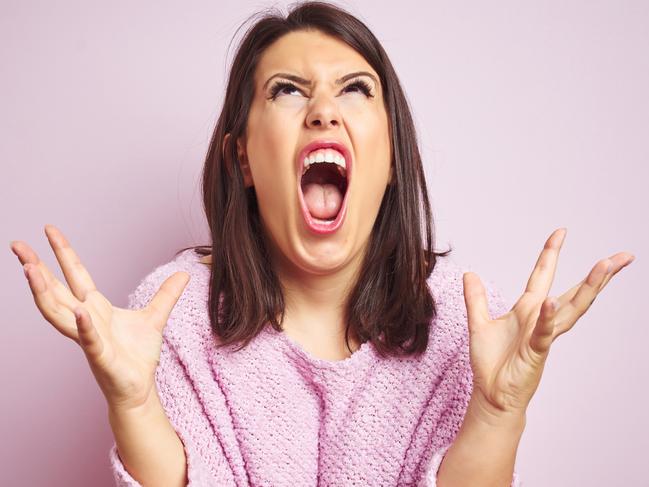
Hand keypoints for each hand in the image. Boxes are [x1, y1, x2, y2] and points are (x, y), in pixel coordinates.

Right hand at [11, 225, 189, 411]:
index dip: (63, 252)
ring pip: (59, 313)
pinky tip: (80, 311)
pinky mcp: (101, 357)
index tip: (49, 230)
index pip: (75, 274)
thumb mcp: (156, 317)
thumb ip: (167, 294)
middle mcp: (86, 320)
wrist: (139, 389)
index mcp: (96, 307)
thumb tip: (184, 273)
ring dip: (43, 292)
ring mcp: (89, 338)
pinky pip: (89, 339)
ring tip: (30, 270)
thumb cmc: (138, 356)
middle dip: (35, 267)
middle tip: (17, 245)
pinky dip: (84, 326)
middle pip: (55, 290)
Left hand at [462, 228, 633, 421]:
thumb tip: (469, 273)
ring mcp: (542, 335)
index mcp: (528, 309)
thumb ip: (476, 299)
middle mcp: (541, 319)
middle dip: (598, 274)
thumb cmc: (491, 363)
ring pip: (570, 308)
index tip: (561, 231)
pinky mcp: (536, 351)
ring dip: (588, 288)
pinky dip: (548, 316)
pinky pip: (544, 331)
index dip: (551, 253)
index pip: (543, 275)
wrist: (491, 394)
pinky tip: (552, 301)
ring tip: (604, 267)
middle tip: (621, 256)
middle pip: (575, 291)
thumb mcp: (478, 323)